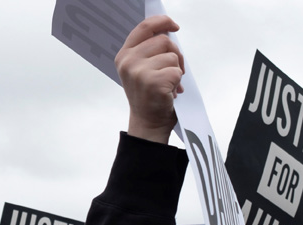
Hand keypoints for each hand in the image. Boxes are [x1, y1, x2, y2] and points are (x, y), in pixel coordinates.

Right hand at [116, 15, 184, 143]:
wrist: (148, 123)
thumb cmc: (148, 96)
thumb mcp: (141, 69)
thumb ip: (148, 50)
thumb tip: (169, 30)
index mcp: (124, 56)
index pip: (144, 27)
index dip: (162, 22)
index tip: (174, 26)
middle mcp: (128, 62)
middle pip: (164, 40)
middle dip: (175, 54)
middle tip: (174, 71)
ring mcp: (139, 72)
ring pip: (173, 56)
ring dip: (176, 70)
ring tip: (168, 84)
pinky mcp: (153, 82)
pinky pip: (177, 71)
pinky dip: (178, 83)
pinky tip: (169, 92)